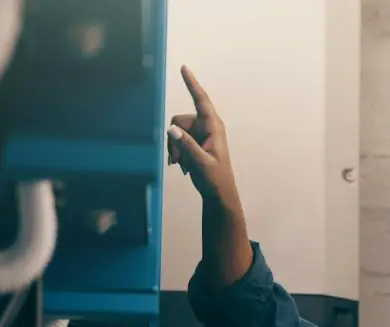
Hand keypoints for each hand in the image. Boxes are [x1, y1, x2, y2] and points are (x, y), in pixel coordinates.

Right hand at [167, 65, 245, 233]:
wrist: (218, 194)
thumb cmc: (215, 179)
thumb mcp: (201, 163)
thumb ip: (187, 145)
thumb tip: (171, 129)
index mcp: (214, 127)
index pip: (202, 101)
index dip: (192, 84)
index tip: (185, 68)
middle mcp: (207, 127)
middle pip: (179, 121)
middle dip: (174, 139)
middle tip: (177, 160)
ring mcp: (200, 135)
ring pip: (176, 132)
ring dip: (175, 149)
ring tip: (182, 165)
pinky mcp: (194, 143)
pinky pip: (177, 141)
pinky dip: (177, 153)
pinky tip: (183, 166)